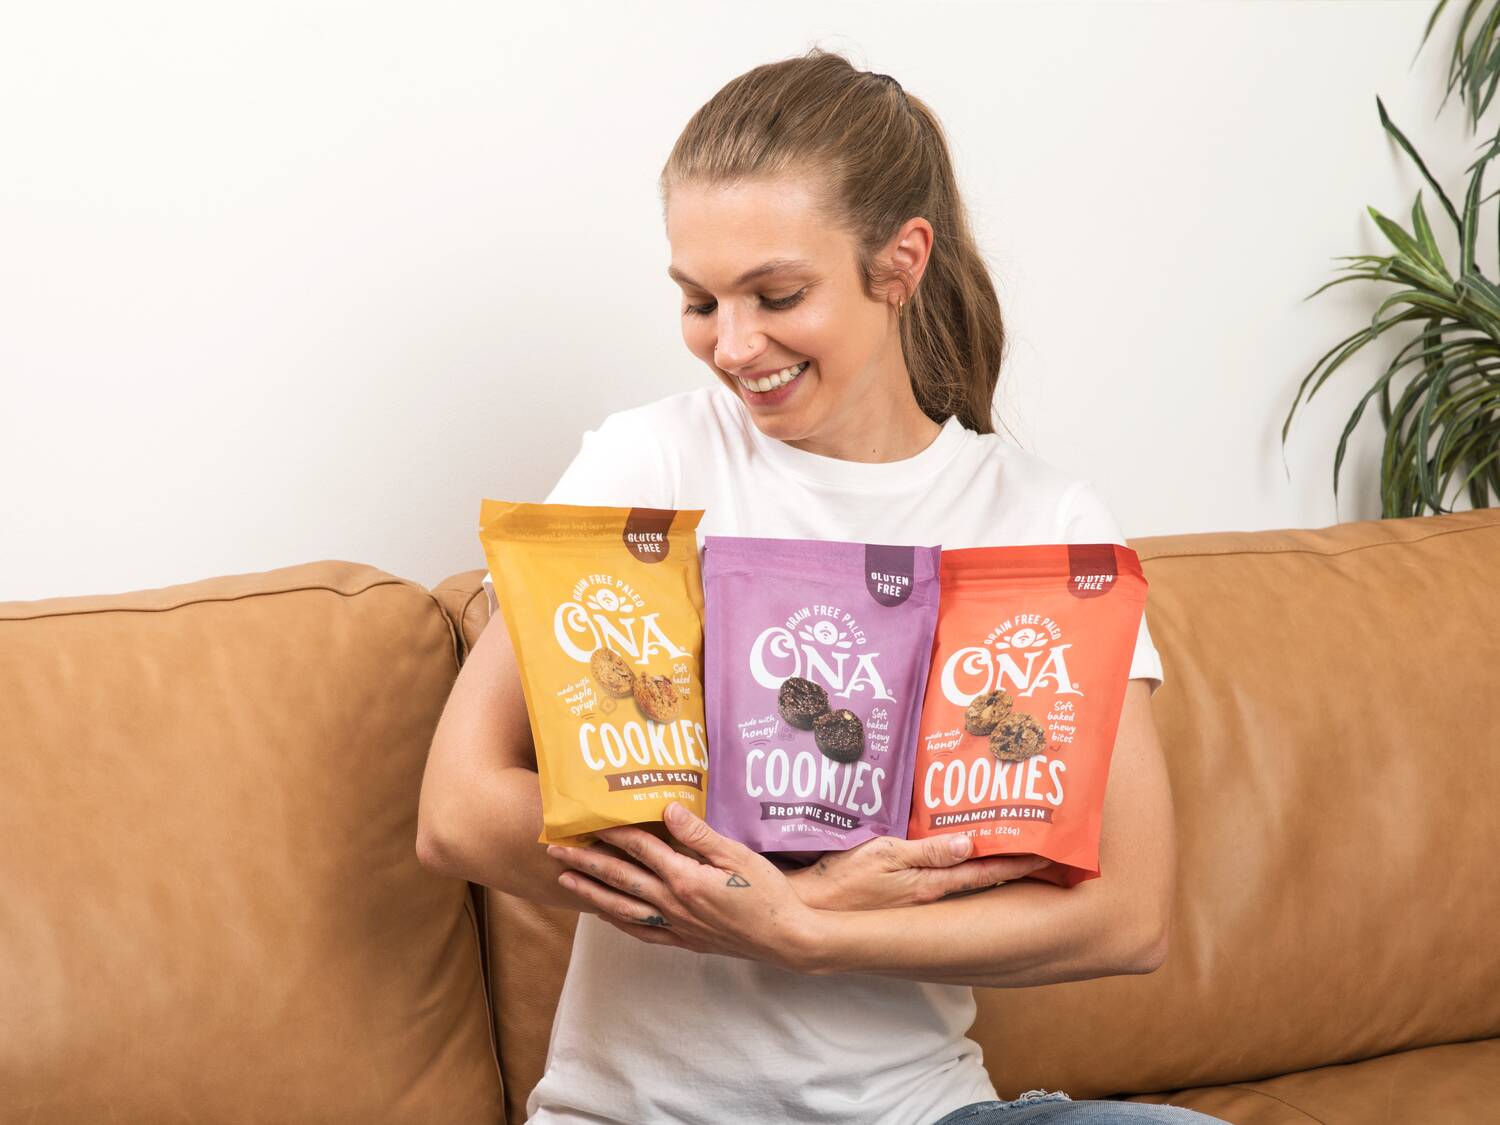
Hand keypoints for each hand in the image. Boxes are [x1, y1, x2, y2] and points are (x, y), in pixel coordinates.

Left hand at [545, 802, 819, 971]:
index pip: (639, 848)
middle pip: (619, 877)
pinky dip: (616, 921)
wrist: (784, 938)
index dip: (611, 831)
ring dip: (590, 891)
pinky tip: (603, 913)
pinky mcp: (682, 941)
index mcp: (684, 877)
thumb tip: (668, 809)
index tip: (587, 818)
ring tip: (564, 879)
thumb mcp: (738, 856)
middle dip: (584, 861)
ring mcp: (674, 925)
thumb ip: (700, 835)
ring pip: (621, 906)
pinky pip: (640, 931)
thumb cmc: (766, 894)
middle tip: (554, 849)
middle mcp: (671, 903)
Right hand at [786, 834, 1050, 910]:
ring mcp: (918, 899)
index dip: (1019, 863)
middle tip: (1042, 843)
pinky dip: (958, 865)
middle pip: (981, 877)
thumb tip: (972, 842)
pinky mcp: (902, 897)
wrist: (814, 909)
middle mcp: (931, 895)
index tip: (1051, 854)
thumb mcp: (885, 854)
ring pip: (962, 878)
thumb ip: (928, 851)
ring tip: (1013, 844)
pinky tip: (963, 854)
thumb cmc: (845, 880)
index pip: (986, 873)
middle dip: (1011, 861)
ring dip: (987, 863)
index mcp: (932, 884)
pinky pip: (940, 878)